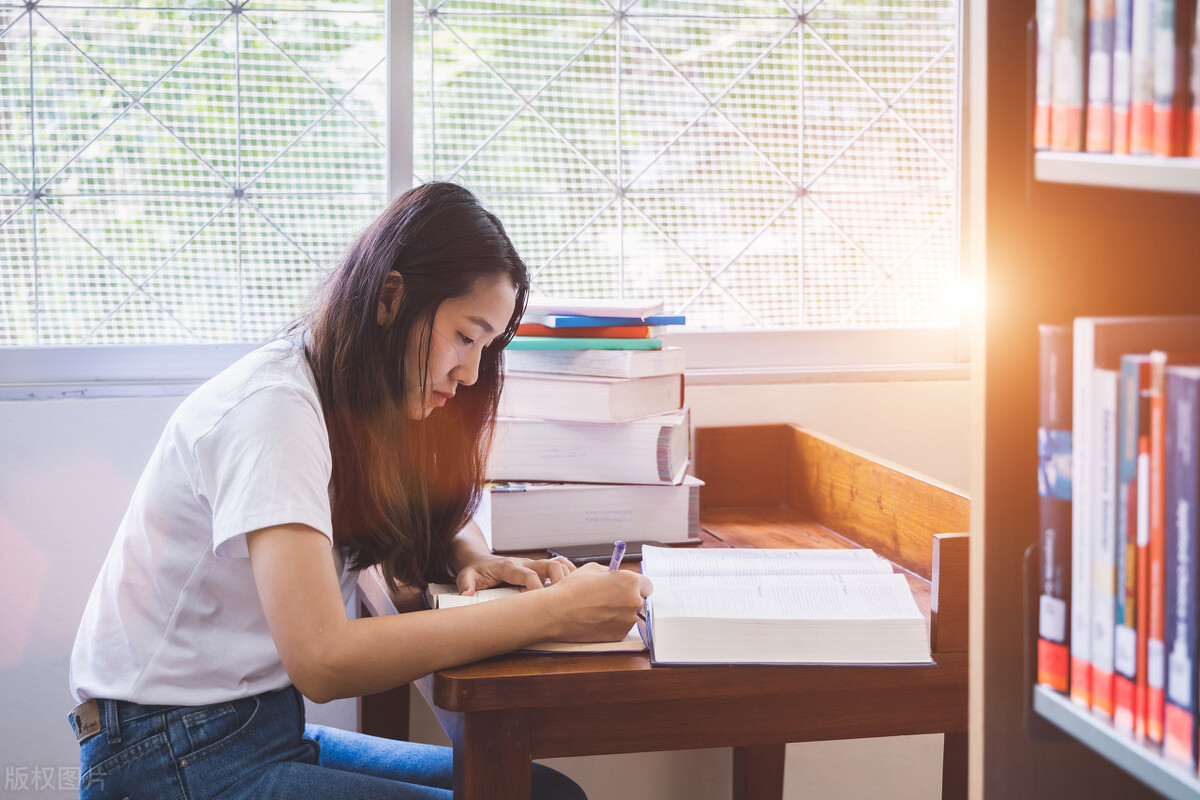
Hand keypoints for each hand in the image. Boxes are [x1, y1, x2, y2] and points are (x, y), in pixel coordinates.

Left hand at [455, 553, 576, 594]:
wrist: (478, 560)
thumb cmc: (474, 570)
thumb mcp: (466, 576)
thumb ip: (466, 585)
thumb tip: (466, 597)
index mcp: (508, 566)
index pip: (528, 575)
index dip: (537, 587)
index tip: (543, 602)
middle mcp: (524, 563)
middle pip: (549, 565)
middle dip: (559, 579)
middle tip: (564, 598)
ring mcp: (532, 564)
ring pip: (557, 563)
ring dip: (567, 575)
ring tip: (574, 592)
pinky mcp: (537, 568)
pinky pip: (558, 565)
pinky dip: (568, 573)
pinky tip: (573, 587)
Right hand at [539, 563, 653, 642]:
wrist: (557, 612)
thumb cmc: (572, 589)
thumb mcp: (592, 569)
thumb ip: (611, 572)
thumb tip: (617, 575)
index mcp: (630, 581)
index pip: (647, 585)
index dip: (636, 585)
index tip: (629, 587)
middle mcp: (633, 601)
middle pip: (640, 600)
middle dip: (628, 598)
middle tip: (610, 598)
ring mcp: (627, 620)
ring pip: (630, 615)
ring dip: (620, 612)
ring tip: (598, 608)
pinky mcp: (619, 635)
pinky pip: (621, 627)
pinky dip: (613, 624)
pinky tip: (596, 618)